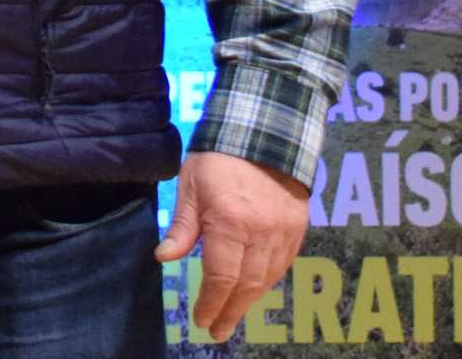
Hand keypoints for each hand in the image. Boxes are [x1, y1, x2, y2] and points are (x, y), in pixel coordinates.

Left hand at [157, 150, 309, 342]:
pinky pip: (282, 266)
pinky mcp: (297, 229)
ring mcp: (283, 232)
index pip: (221, 277)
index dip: (210, 303)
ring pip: (266, 279)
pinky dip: (266, 282)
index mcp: (231, 222)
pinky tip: (253, 290)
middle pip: (246, 286)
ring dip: (248, 302)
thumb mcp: (191, 185)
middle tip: (217, 331)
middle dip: (229, 312)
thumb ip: (182, 226)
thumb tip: (164, 258)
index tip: (200, 320)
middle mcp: (261, 233)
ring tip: (231, 316)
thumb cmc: (220, 157)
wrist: (266, 130)